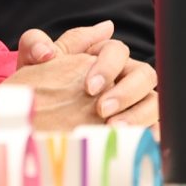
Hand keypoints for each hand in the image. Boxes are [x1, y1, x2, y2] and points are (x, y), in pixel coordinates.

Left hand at [0, 24, 160, 129]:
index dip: (108, 66)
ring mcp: (134, 103)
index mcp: (103, 56)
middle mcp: (124, 77)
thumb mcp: (30, 63)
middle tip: (101, 110)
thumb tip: (56, 46)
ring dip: (138, 115)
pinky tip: (129, 143)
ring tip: (113, 129)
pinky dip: (147, 135)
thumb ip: (38, 43)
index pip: (118, 51)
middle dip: (126, 92)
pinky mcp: (138, 128)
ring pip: (153, 102)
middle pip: (144, 75)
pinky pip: (154, 130)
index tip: (89, 88)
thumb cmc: (36, 87)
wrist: (31, 121)